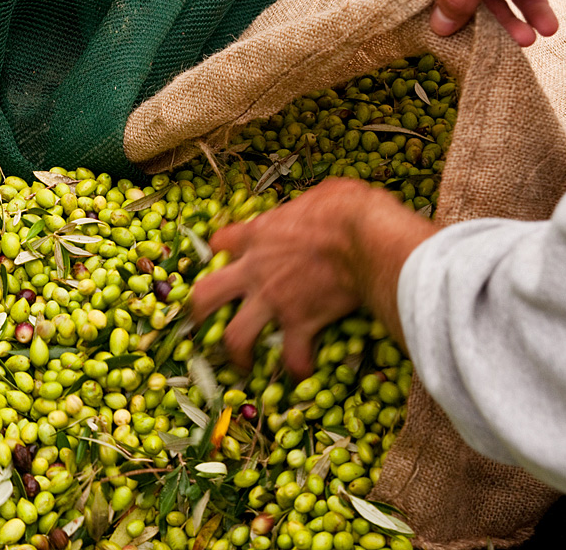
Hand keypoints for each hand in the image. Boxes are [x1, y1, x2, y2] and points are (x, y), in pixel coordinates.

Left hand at [190, 179, 437, 377]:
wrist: (367, 239)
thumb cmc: (348, 210)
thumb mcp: (320, 195)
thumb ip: (304, 207)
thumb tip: (315, 208)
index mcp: (257, 235)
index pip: (219, 242)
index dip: (219, 252)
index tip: (227, 259)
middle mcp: (255, 270)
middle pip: (206, 294)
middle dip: (199, 312)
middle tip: (205, 322)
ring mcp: (274, 300)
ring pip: (235, 336)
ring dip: (237, 354)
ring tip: (242, 363)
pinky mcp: (299, 323)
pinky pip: (291, 355)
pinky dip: (296, 365)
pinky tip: (300, 370)